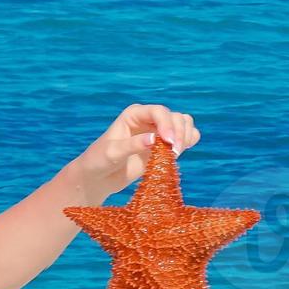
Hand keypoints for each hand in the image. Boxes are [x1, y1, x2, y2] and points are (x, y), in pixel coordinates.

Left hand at [66, 104, 203, 198]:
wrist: (100, 176)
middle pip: (176, 117)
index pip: (159, 111)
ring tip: (175, 153)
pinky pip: (186, 137)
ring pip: (184, 124)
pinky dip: (188, 142)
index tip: (169, 143)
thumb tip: (154, 139)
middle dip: (179, 133)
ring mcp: (158, 131)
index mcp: (134, 114)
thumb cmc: (100, 161)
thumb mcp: (113, 153)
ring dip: (186, 137)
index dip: (167, 124)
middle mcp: (148, 119)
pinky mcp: (165, 145)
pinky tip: (178, 153)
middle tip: (173, 153)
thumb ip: (132, 145)